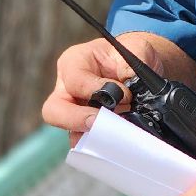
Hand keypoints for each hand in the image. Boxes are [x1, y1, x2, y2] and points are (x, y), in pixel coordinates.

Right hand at [41, 34, 166, 144]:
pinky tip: (120, 144)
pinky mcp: (88, 127)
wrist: (141, 63)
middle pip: (54, 111)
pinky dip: (102, 146)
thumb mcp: (136, 49)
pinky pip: (88, 142)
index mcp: (74, 62)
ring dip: (93, 137)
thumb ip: (132, 68)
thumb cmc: (133, 51)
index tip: (123, 95)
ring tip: (117, 135)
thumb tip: (126, 93)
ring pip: (70, 132)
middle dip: (76, 121)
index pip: (74, 80)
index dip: (96, 90)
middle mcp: (67, 88)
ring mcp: (76, 110)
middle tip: (101, 123)